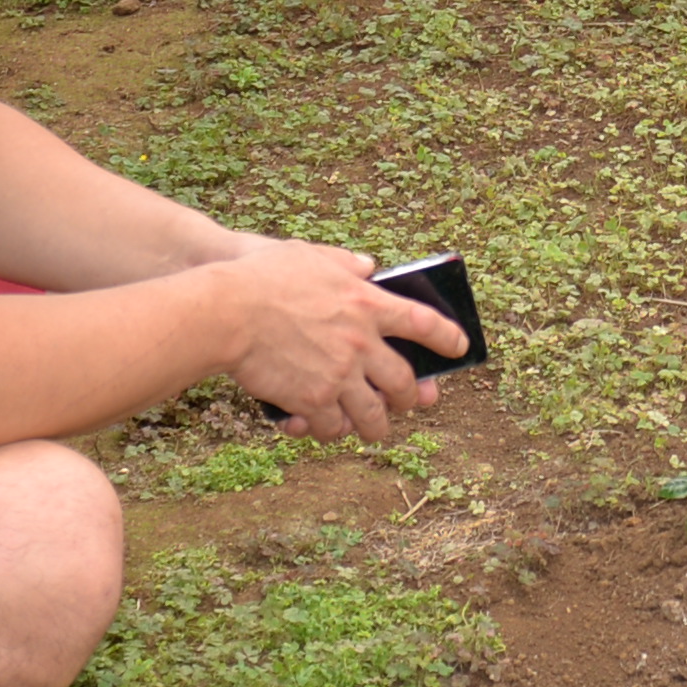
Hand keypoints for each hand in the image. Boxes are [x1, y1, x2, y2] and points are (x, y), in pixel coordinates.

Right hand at [206, 238, 455, 440]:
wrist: (226, 312)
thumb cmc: (263, 278)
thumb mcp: (312, 255)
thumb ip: (346, 262)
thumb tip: (368, 266)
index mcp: (368, 304)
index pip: (424, 323)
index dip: (447, 338)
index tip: (460, 347)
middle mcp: (362, 343)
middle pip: (403, 381)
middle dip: (411, 397)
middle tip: (412, 402)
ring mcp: (340, 376)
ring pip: (374, 414)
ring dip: (377, 426)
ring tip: (375, 431)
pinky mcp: (313, 400)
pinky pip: (333, 427)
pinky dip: (333, 431)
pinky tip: (329, 430)